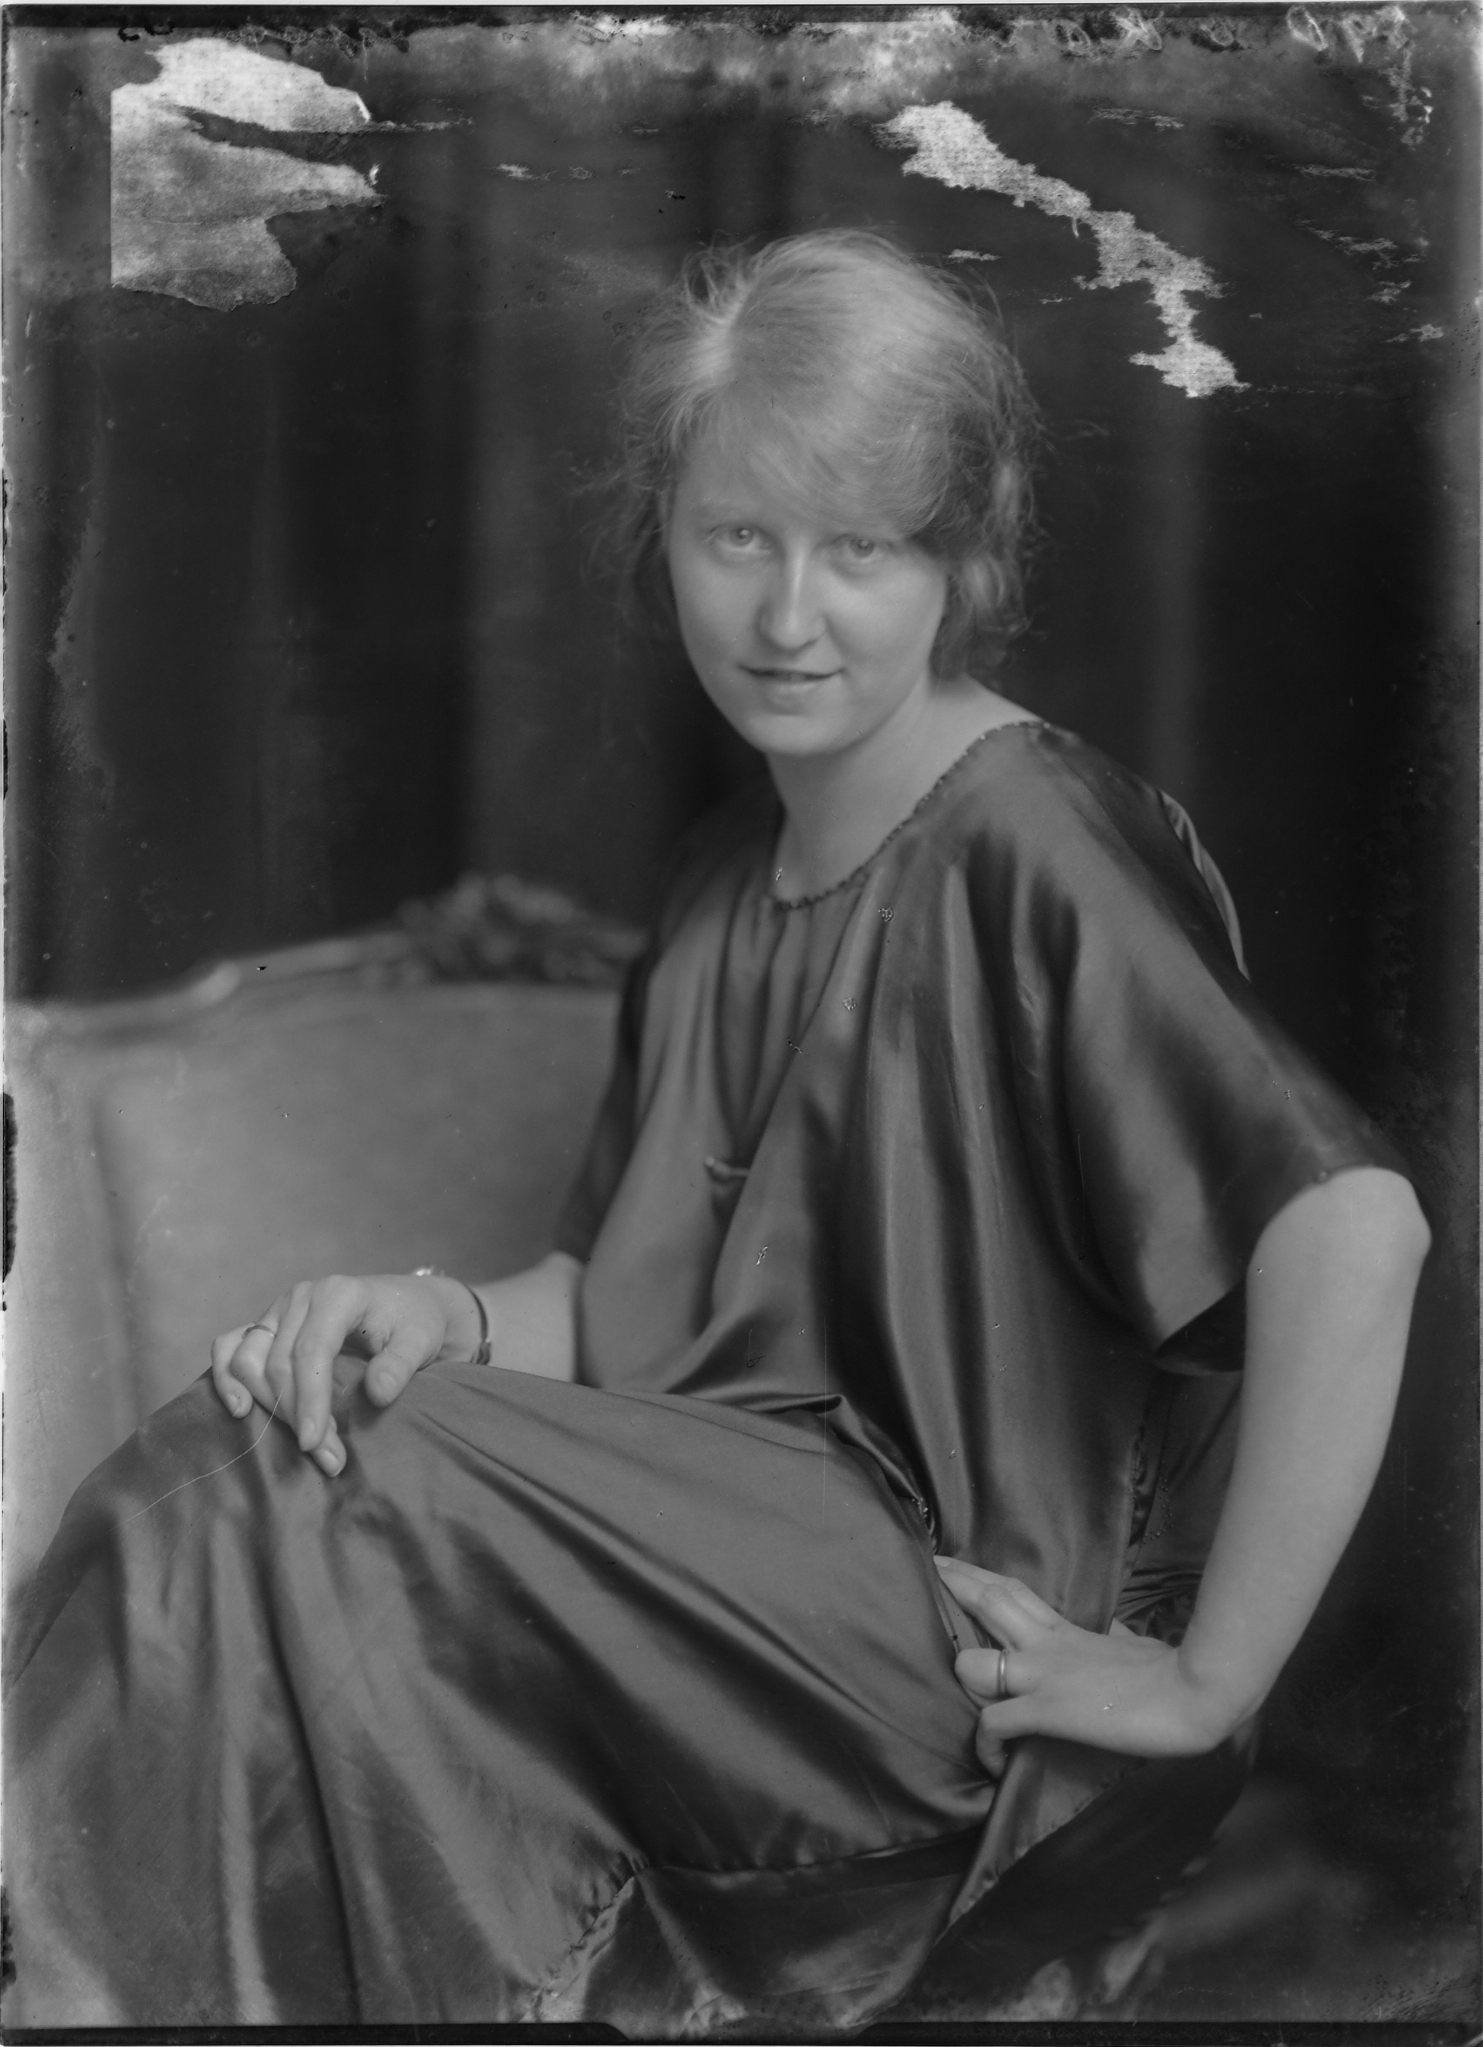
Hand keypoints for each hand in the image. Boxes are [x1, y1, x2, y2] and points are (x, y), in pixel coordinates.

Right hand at [210, 1272, 480, 1475]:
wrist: (409, 1305)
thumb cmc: (415, 1323)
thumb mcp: (421, 1340)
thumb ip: (401, 1365)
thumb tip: (378, 1393)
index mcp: (338, 1294)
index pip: (311, 1352)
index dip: (310, 1402)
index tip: (317, 1445)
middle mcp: (301, 1297)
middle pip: (278, 1364)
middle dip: (298, 1416)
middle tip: (329, 1458)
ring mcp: (279, 1309)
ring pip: (249, 1360)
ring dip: (268, 1407)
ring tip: (305, 1442)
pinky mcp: (266, 1325)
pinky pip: (229, 1347)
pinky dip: (226, 1378)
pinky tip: (238, 1409)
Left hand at [935, 1556, 1238, 1776]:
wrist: (1196, 1693)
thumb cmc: (1176, 1672)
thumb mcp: (1138, 1647)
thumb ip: (1117, 1639)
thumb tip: (1119, 1634)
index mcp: (1068, 1631)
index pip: (1016, 1592)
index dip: (982, 1577)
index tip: (955, 1566)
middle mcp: (1047, 1646)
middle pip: (990, 1602)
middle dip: (957, 1585)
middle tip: (932, 1569)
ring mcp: (1044, 1677)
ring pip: (974, 1664)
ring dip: (962, 1677)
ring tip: (957, 1690)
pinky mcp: (1047, 1711)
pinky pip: (994, 1725)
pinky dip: (986, 1746)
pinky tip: (991, 1761)